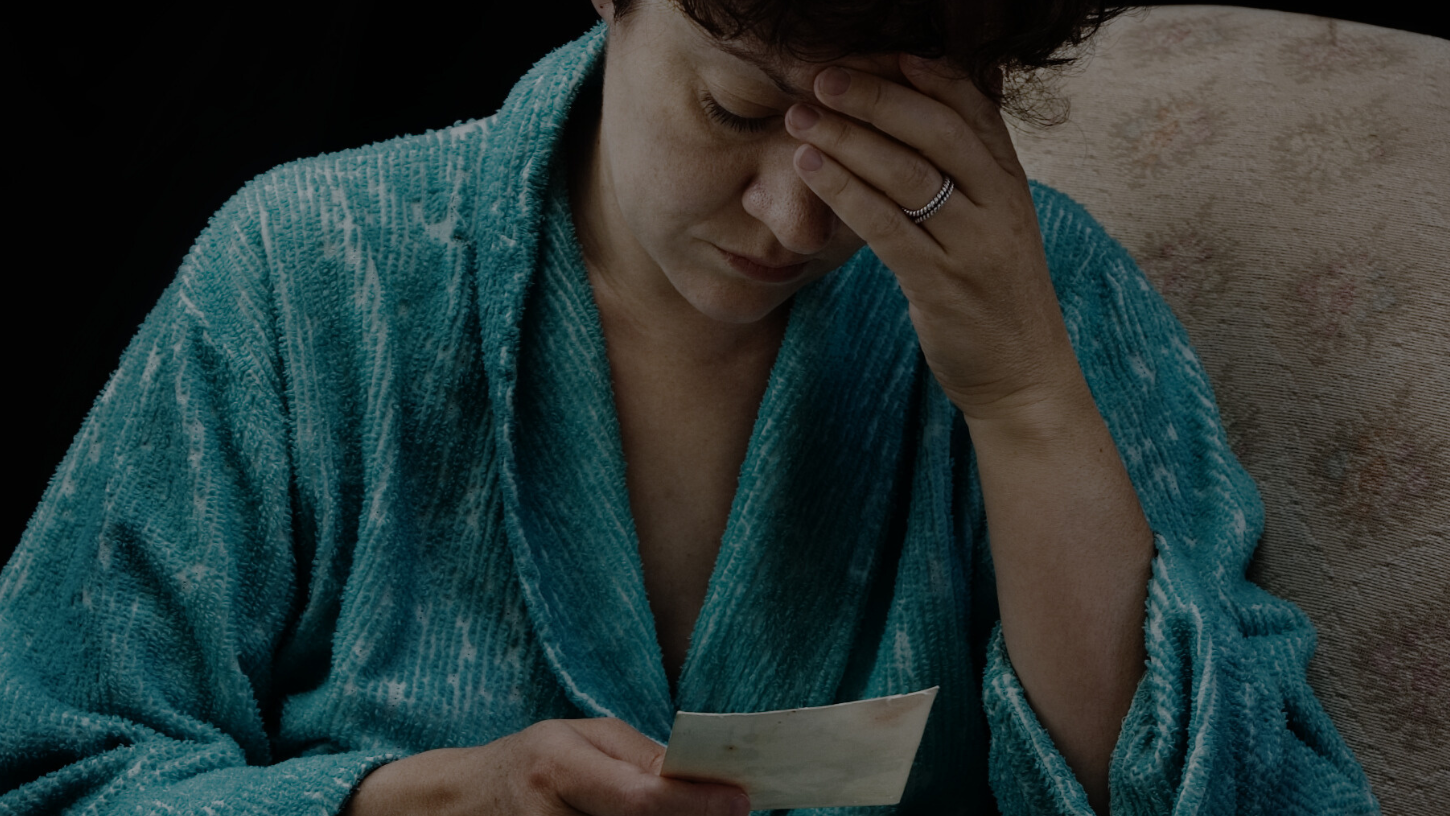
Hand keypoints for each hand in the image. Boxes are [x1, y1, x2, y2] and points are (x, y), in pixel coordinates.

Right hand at [343, 718, 749, 815]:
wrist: (460, 804)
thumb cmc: (530, 761)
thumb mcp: (579, 736)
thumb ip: (639, 755)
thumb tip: (701, 774)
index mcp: (556, 766)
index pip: (640, 797)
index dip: (696, 804)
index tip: (741, 800)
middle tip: (723, 811)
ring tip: (686, 815)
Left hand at [786, 57, 1087, 430]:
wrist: (1025, 378)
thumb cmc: (996, 298)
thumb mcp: (995, 226)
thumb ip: (967, 177)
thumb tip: (921, 122)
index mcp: (1011, 183)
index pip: (973, 106)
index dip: (924, 74)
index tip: (876, 53)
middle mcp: (999, 205)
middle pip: (936, 129)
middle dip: (874, 97)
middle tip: (822, 78)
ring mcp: (974, 245)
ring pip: (906, 174)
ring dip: (847, 139)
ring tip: (801, 118)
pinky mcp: (943, 286)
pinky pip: (887, 227)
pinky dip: (845, 192)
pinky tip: (811, 171)